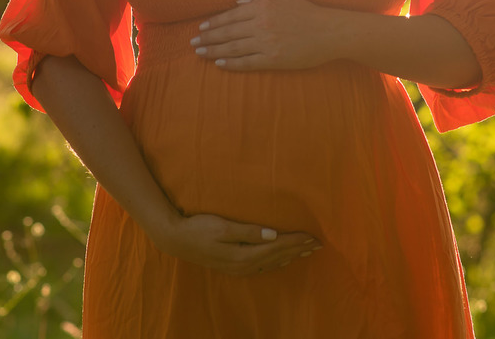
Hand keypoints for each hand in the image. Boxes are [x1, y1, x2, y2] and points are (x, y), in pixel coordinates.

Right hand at [154, 212, 320, 275]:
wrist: (177, 240)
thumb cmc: (199, 228)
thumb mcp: (223, 226)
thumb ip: (249, 231)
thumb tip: (273, 235)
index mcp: (243, 254)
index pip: (277, 247)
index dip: (296, 241)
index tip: (313, 236)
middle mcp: (244, 265)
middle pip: (278, 257)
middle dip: (299, 250)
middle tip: (318, 244)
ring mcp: (239, 268)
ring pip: (273, 263)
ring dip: (291, 256)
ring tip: (307, 251)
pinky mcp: (235, 266)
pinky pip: (263, 266)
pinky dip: (277, 262)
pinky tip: (283, 260)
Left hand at [190, 0, 337, 70]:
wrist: (329, 31)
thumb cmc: (307, 12)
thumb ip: (258, 0)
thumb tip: (236, 4)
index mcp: (262, 6)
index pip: (230, 15)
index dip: (213, 23)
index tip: (201, 28)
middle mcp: (261, 23)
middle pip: (227, 32)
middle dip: (207, 38)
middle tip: (193, 43)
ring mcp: (266, 42)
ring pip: (233, 47)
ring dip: (213, 51)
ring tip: (200, 53)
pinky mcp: (273, 59)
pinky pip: (247, 62)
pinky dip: (231, 63)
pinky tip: (219, 64)